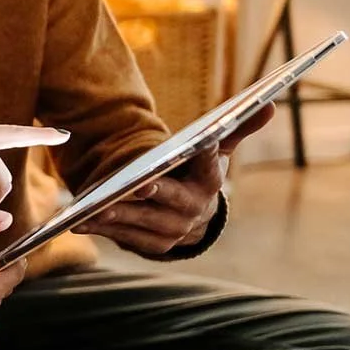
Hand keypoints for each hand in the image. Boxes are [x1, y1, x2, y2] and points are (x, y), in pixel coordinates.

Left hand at [75, 104, 273, 254]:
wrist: (193, 217)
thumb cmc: (199, 173)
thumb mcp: (218, 150)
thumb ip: (238, 128)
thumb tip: (270, 103)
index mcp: (209, 183)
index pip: (210, 168)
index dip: (207, 157)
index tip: (202, 144)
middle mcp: (193, 210)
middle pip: (172, 200)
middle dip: (156, 193)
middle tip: (139, 185)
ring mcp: (171, 231)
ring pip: (143, 222)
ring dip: (120, 215)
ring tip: (96, 207)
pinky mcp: (151, 245)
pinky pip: (124, 237)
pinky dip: (102, 230)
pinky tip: (80, 222)